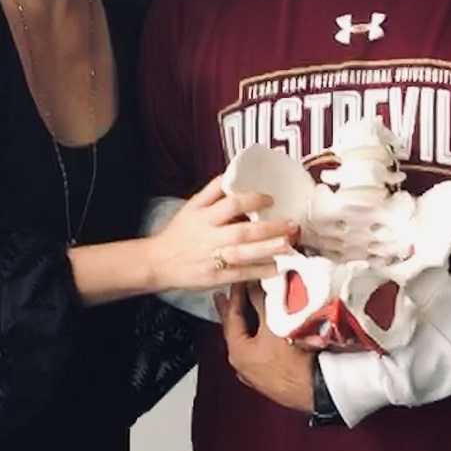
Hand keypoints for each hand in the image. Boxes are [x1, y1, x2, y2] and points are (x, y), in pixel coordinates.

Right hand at [147, 177, 295, 292]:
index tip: (270, 199)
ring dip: (267, 250)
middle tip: (291, 224)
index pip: (232, 204)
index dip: (253, 200)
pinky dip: (258, 271)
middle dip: (269, 228)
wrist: (159, 262)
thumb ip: (212, 190)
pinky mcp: (216, 277)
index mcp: (205, 217)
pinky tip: (276, 267)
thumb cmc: (179, 232)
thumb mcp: (192, 206)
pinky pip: (240, 274)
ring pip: (243, 254)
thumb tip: (232, 173)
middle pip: (243, 232)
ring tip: (287, 245)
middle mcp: (210, 237)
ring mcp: (214, 259)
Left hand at [216, 283, 314, 412]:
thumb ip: (260, 301)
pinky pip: (262, 350)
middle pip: (237, 331)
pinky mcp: (271, 378)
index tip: (238, 281)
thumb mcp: (273, 325)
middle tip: (226, 297)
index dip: (235, 296)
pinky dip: (262, 337)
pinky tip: (268, 332)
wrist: (315, 387)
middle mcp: (243, 365)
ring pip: (250, 341)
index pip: (232, 317)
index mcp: (237, 352)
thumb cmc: (292, 359)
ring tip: (248, 309)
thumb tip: (253, 284)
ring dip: (249, 324)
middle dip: (234, 312)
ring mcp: (256, 373)